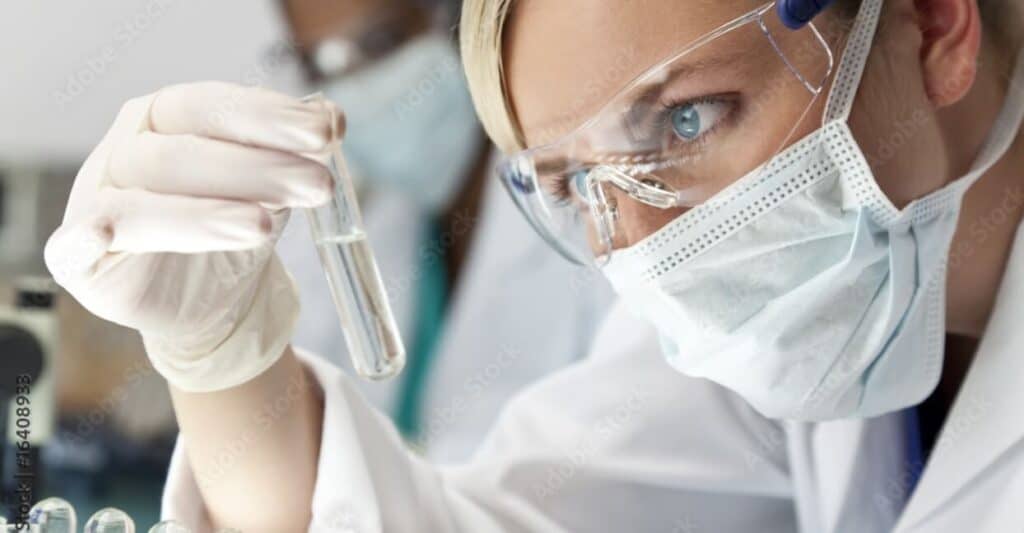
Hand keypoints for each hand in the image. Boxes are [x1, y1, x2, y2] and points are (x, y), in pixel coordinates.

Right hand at [45, 82, 339, 391]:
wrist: (216, 299)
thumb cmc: (237, 225)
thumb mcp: (275, 186)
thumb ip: (296, 151)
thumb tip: (331, 118)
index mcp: (166, 117)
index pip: (211, 106)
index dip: (267, 117)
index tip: (326, 133)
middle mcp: (126, 151)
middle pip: (183, 154)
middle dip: (256, 168)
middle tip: (318, 185)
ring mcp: (96, 202)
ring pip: (143, 203)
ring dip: (206, 213)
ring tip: (265, 226)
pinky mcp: (79, 259)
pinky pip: (73, 247)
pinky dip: (87, 238)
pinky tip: (102, 235)